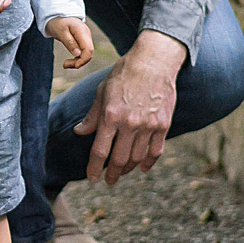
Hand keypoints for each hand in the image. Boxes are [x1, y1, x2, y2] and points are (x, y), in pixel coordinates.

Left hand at [44, 15, 95, 68]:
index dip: (84, 59)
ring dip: (77, 62)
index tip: (75, 66)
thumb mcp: (60, 32)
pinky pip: (82, 53)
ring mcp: (85, 39)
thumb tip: (78, 54)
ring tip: (65, 64)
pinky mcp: (82, 42)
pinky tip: (69, 61)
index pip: (88, 49)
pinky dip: (77, 59)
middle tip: (65, 65)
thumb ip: (69, 43)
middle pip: (88, 53)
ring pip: (86, 54)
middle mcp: (86, 35)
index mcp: (82, 31)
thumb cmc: (58, 23)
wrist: (57, 16)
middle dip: (79, 62)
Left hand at [73, 29, 184, 184]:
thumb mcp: (102, 93)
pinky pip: (156, 151)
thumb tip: (79, 132)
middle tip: (108, 180)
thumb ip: (92, 116)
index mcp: (111, 116)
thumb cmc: (124, 75)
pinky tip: (142, 167)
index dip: (94, 168)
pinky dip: (149, 162)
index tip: (92, 178)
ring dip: (128, 169)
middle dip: (111, 173)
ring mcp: (149, 125)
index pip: (100, 151)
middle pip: (119, 159)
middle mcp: (130, 123)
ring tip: (121, 172)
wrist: (154, 62)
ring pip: (137, 158)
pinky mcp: (163, 124)